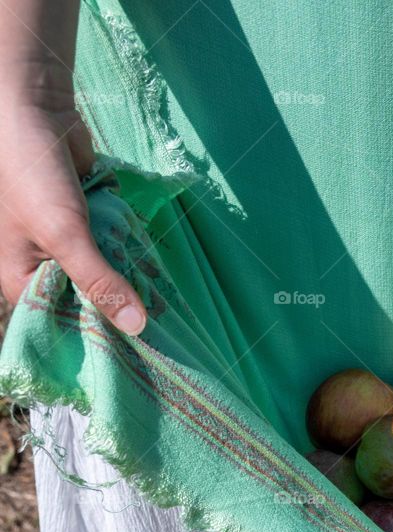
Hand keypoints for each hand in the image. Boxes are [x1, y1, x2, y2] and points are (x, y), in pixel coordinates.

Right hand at [0, 0, 145, 334]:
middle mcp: (43, 267)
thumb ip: (99, 280)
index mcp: (20, 280)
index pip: (62, 326)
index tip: (140, 360)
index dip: (98, 340)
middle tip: (167, 341)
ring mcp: (68, 244)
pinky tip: (159, 274)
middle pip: (88, 302)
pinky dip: (132, 252)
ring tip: (171, 314)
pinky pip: (116, 247)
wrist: (34, 109)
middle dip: (122, 311)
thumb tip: (136, 327)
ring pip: (107, 274)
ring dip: (132, 282)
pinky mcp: (89, 222)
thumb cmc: (31, 174)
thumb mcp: (64, 233)